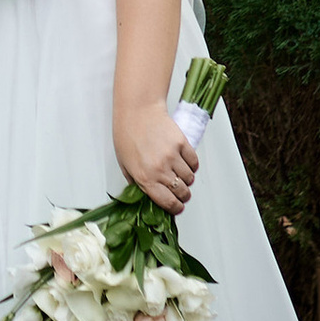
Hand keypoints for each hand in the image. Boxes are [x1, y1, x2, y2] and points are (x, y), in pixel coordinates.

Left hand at [116, 97, 197, 212]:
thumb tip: (148, 197)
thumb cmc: (127, 135)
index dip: (175, 208)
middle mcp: (160, 169)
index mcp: (144, 178)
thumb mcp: (125, 164)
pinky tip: (184, 162)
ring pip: (190, 179)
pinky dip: (192, 166)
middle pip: (182, 193)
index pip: (168, 202)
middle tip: (180, 192)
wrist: (137, 111)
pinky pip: (194, 163)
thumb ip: (136, 183)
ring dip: (187, 180)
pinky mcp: (182, 144)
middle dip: (183, 195)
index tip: (177, 207)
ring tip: (180, 174)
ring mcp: (172, 156)